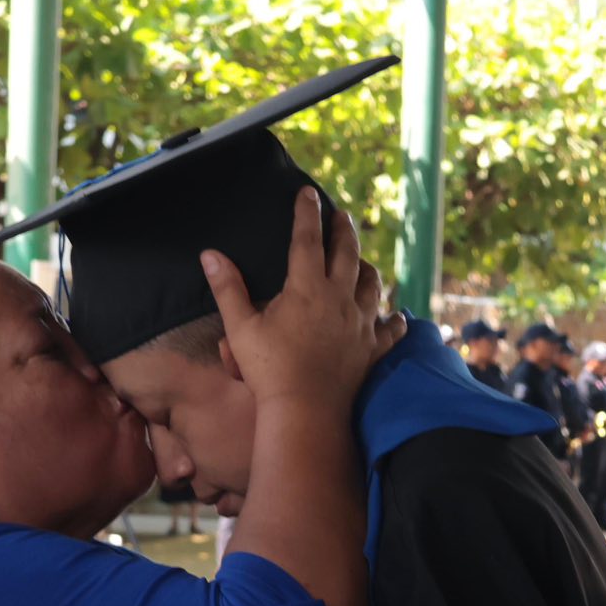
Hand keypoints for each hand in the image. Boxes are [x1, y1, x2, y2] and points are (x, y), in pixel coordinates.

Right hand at [204, 187, 377, 406]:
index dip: (307, 213)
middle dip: (343, 230)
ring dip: (367, 267)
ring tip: (362, 260)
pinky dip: (393, 318)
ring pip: (372, 284)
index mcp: (307, 288)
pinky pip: (390, 328)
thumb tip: (210, 255)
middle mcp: (340, 298)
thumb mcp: (241, 328)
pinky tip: (395, 315)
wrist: (305, 412)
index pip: (307, 239)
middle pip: (347, 253)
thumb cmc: (269, 370)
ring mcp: (360, 323)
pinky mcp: (372, 349)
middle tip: (341, 216)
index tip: (308, 193)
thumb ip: (228, 288)